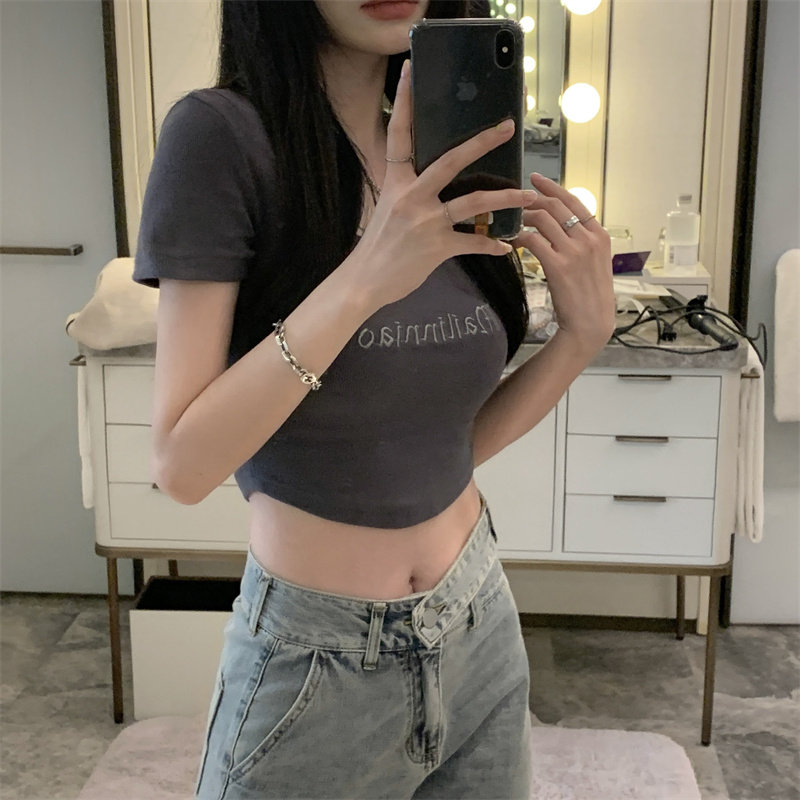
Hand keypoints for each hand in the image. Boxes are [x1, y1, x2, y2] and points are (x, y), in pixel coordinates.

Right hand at [352, 59, 536, 310]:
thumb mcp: (387, 208)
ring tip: (528, 197)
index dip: (405, 102)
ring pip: (473, 202)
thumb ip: (409, 190)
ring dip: (505, 198)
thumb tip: (433, 178)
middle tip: (507, 127)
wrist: (364, 281)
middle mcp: (411, 197)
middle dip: (481, 143)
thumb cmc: (377, 246)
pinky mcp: (437, 248)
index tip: (411, 72)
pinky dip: (491, 245)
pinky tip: (505, 246)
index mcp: (395, 182)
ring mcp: (425, 222)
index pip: (399, 135)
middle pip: (450, 161)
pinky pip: (473, 243)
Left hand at [510, 173, 615, 354]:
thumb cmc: (589, 295)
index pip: (574, 201)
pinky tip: (512, 241)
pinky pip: (533, 241)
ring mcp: (574, 252)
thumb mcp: (595, 262)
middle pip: (556, 206)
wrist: (590, 323)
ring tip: (512, 221)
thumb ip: (582, 241)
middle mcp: (589, 239)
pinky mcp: (558, 266)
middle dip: (533, 198)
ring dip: (523, 217)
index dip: (553, 188)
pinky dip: (520, 237)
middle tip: (515, 198)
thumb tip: (562, 225)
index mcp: (600, 235)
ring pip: (543, 220)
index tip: (536, 179)